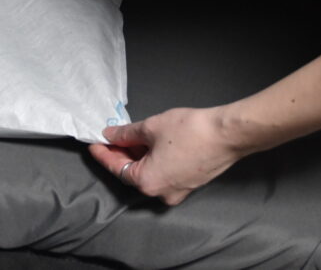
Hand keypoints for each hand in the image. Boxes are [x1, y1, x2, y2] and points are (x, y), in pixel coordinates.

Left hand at [88, 106, 244, 204]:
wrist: (227, 134)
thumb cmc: (189, 131)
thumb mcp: (150, 128)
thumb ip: (126, 134)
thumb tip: (111, 135)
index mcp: (148, 182)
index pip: (117, 169)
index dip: (103, 153)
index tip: (93, 142)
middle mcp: (161, 193)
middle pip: (132, 173)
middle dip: (120, 154)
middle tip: (110, 136)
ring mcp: (178, 191)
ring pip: (148, 173)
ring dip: (137, 156)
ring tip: (127, 136)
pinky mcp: (190, 184)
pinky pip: (163, 174)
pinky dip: (152, 160)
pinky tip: (147, 143)